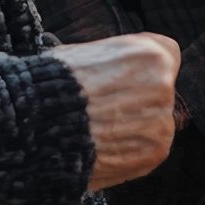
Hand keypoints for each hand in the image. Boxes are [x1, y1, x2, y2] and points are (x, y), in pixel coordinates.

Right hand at [51, 32, 180, 189]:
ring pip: (154, 122)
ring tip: (98, 132)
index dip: (143, 68)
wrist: (38, 127)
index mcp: (150, 54)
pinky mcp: (155, 151)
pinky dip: (129, 151)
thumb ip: (116, 61)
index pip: (166, 55)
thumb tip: (119, 69)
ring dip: (133, 128)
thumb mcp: (87, 53)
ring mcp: (162, 121)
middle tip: (105, 110)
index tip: (128, 78)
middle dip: (136, 100)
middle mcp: (164, 85)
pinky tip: (103, 148)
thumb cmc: (54, 86)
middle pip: (159, 92)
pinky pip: (147, 149)